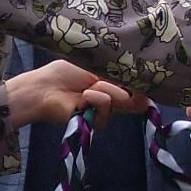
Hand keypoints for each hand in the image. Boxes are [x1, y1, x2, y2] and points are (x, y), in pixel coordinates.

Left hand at [13, 60, 147, 124]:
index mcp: (108, 86)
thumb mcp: (94, 68)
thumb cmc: (64, 74)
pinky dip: (94, 98)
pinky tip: (82, 97)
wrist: (44, 89)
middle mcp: (109, 100)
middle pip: (132, 97)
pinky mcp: (96, 122)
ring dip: (103, 89)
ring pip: (119, 98)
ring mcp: (103, 112)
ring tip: (85, 88)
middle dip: (125, 87)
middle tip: (105, 80)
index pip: (132, 89)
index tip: (146, 81)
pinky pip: (105, 105)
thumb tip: (138, 82)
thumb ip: (116, 76)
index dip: (140, 86)